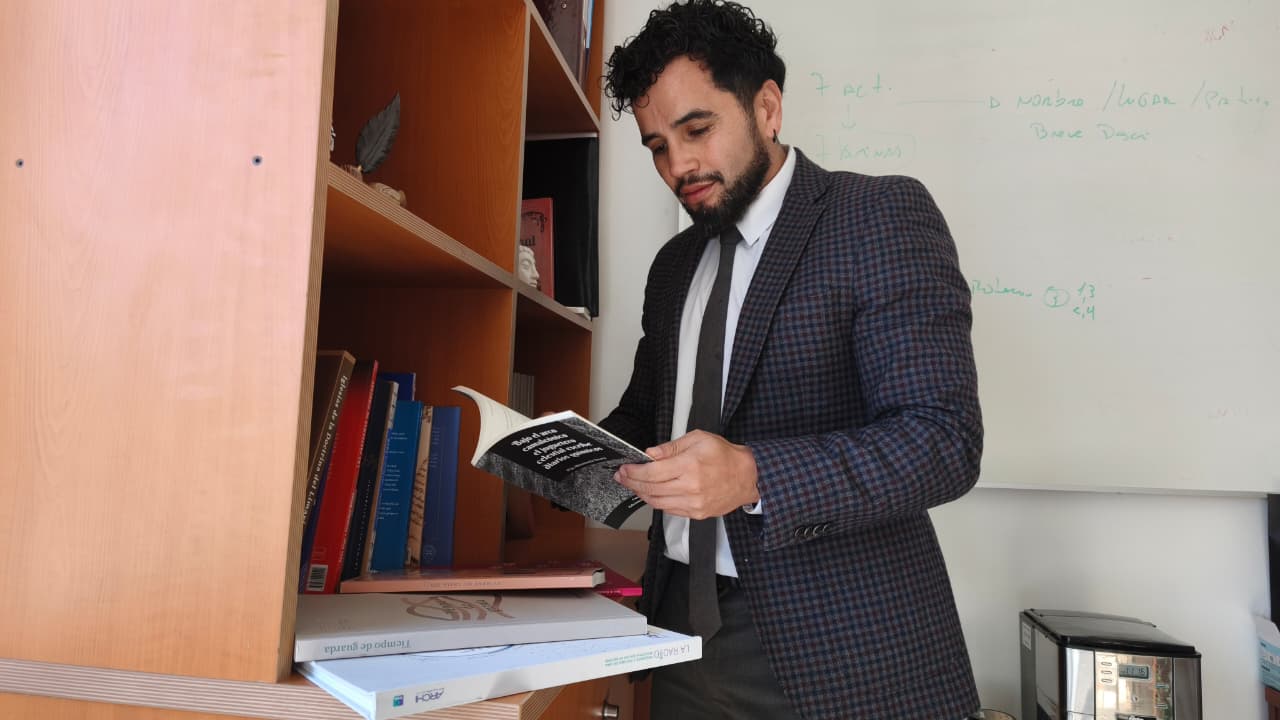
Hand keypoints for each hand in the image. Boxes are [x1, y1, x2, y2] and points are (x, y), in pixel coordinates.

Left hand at [614, 430, 758, 518]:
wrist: (748, 476)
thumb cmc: (725, 456)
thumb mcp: (699, 439)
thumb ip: (671, 447)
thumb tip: (650, 454)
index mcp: (689, 466)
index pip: (652, 472)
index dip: (634, 472)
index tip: (624, 469)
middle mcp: (690, 487)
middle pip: (651, 489)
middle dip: (632, 482)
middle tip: (622, 476)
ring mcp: (694, 503)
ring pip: (657, 502)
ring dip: (642, 494)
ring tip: (634, 484)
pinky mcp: (697, 514)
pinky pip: (669, 510)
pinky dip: (657, 501)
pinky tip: (652, 492)